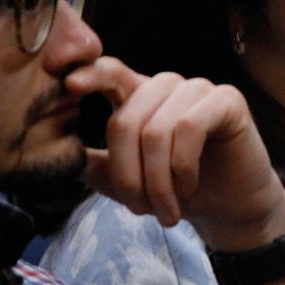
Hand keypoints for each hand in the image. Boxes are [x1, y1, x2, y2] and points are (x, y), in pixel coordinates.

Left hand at [68, 57, 284, 250]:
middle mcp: (166, 86)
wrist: (229, 209)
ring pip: (156, 131)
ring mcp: (198, 89)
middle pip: (126, 121)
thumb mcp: (126, 180)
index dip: (89, 75)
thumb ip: (95, 164)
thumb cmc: (179, 189)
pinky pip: (189, 128)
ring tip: (166, 211)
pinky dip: (183, 167)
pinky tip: (188, 188)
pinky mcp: (227, 99)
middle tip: (140, 211)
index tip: (67, 85)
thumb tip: (55, 155)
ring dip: (158, 182)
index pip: (109, 72)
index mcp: (139, 95)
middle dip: (129, 176)